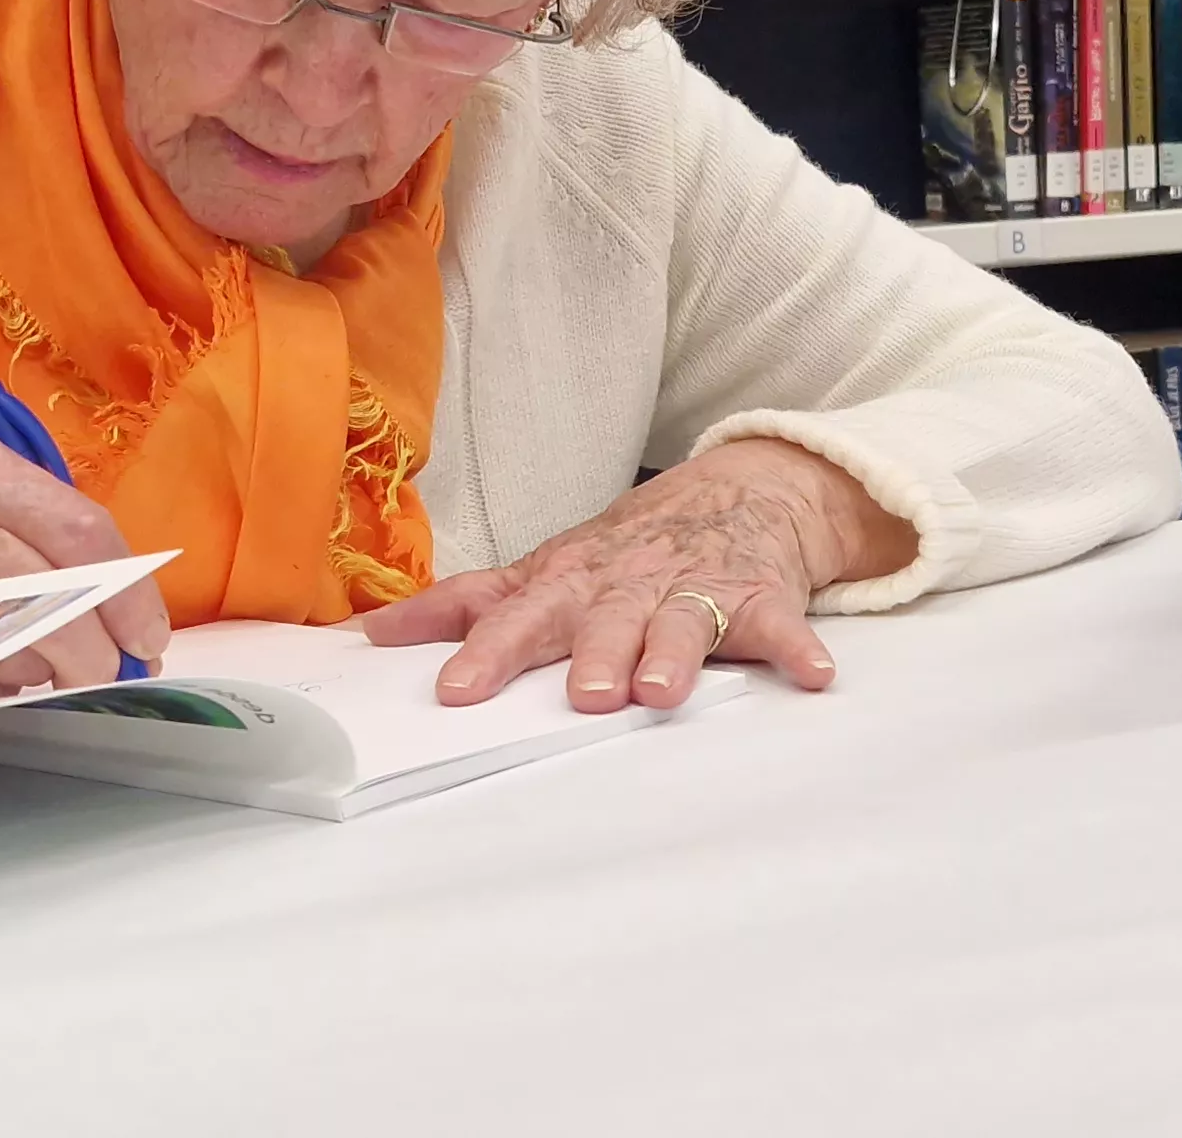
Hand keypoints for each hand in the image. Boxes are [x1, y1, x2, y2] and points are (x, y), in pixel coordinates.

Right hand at [0, 432, 171, 695]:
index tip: (148, 639)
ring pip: (8, 640)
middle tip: (106, 674)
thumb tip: (124, 619)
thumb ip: (34, 545)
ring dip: (35, 673)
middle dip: (92, 648)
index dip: (128, 595)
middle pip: (51, 590)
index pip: (81, 529)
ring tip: (29, 673)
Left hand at [358, 438, 914, 711]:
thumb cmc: (626, 550)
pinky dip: (797, 647)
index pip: (519, 615)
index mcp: (571, 582)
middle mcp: (631, 584)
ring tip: (661, 689)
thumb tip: (369, 637)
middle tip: (582, 692)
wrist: (741, 489)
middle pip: (606, 618)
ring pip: (684, 619)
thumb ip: (463, 606)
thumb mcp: (543, 569)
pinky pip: (782, 624)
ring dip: (673, 651)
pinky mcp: (762, 596)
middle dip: (592, 653)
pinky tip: (811, 675)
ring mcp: (698, 587)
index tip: (456, 688)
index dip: (487, 650)